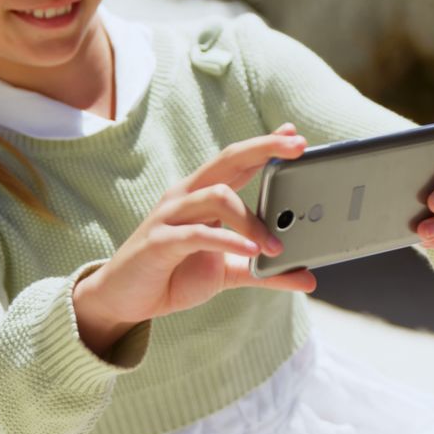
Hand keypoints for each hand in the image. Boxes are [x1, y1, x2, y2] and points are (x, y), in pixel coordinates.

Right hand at [73, 123, 315, 355]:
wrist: (124, 300)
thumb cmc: (176, 274)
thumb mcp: (229, 273)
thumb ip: (266, 272)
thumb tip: (308, 279)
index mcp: (203, 195)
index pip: (238, 161)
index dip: (265, 145)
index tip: (295, 133)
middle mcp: (187, 196)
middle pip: (228, 160)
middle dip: (264, 149)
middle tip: (298, 148)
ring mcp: (170, 215)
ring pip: (216, 195)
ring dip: (251, 219)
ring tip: (275, 246)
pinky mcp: (158, 241)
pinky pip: (196, 232)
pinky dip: (226, 239)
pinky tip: (249, 250)